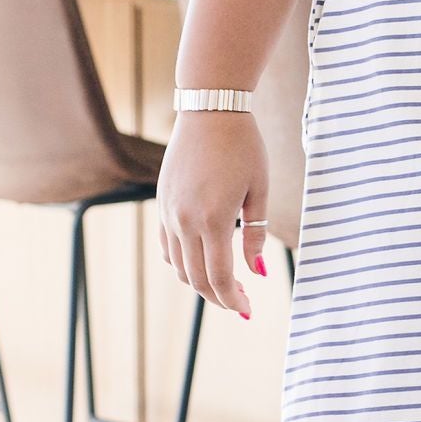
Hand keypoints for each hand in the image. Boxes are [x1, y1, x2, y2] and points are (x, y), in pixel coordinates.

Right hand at [156, 112, 267, 317]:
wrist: (210, 110)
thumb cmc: (244, 147)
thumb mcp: (258, 190)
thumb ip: (255, 234)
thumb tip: (257, 271)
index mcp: (214, 220)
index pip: (220, 278)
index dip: (233, 300)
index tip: (248, 310)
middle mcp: (185, 221)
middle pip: (197, 279)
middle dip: (218, 298)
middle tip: (239, 305)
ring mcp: (169, 213)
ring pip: (178, 266)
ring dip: (200, 282)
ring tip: (224, 284)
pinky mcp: (162, 203)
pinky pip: (168, 246)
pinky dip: (182, 262)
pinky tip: (202, 260)